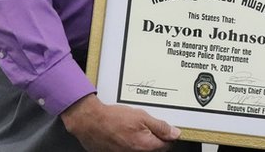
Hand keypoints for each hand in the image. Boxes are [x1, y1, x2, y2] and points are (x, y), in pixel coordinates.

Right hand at [60, 94, 181, 151]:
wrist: (90, 122)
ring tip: (132, 129)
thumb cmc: (112, 118)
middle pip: (154, 149)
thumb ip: (160, 126)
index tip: (163, 129)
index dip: (166, 135)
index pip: (166, 145)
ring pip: (142, 150)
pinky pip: (130, 150)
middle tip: (145, 126)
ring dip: (141, 141)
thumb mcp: (141, 116)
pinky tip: (124, 134)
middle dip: (153, 138)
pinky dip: (130, 144)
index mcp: (146, 146)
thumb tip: (174, 133)